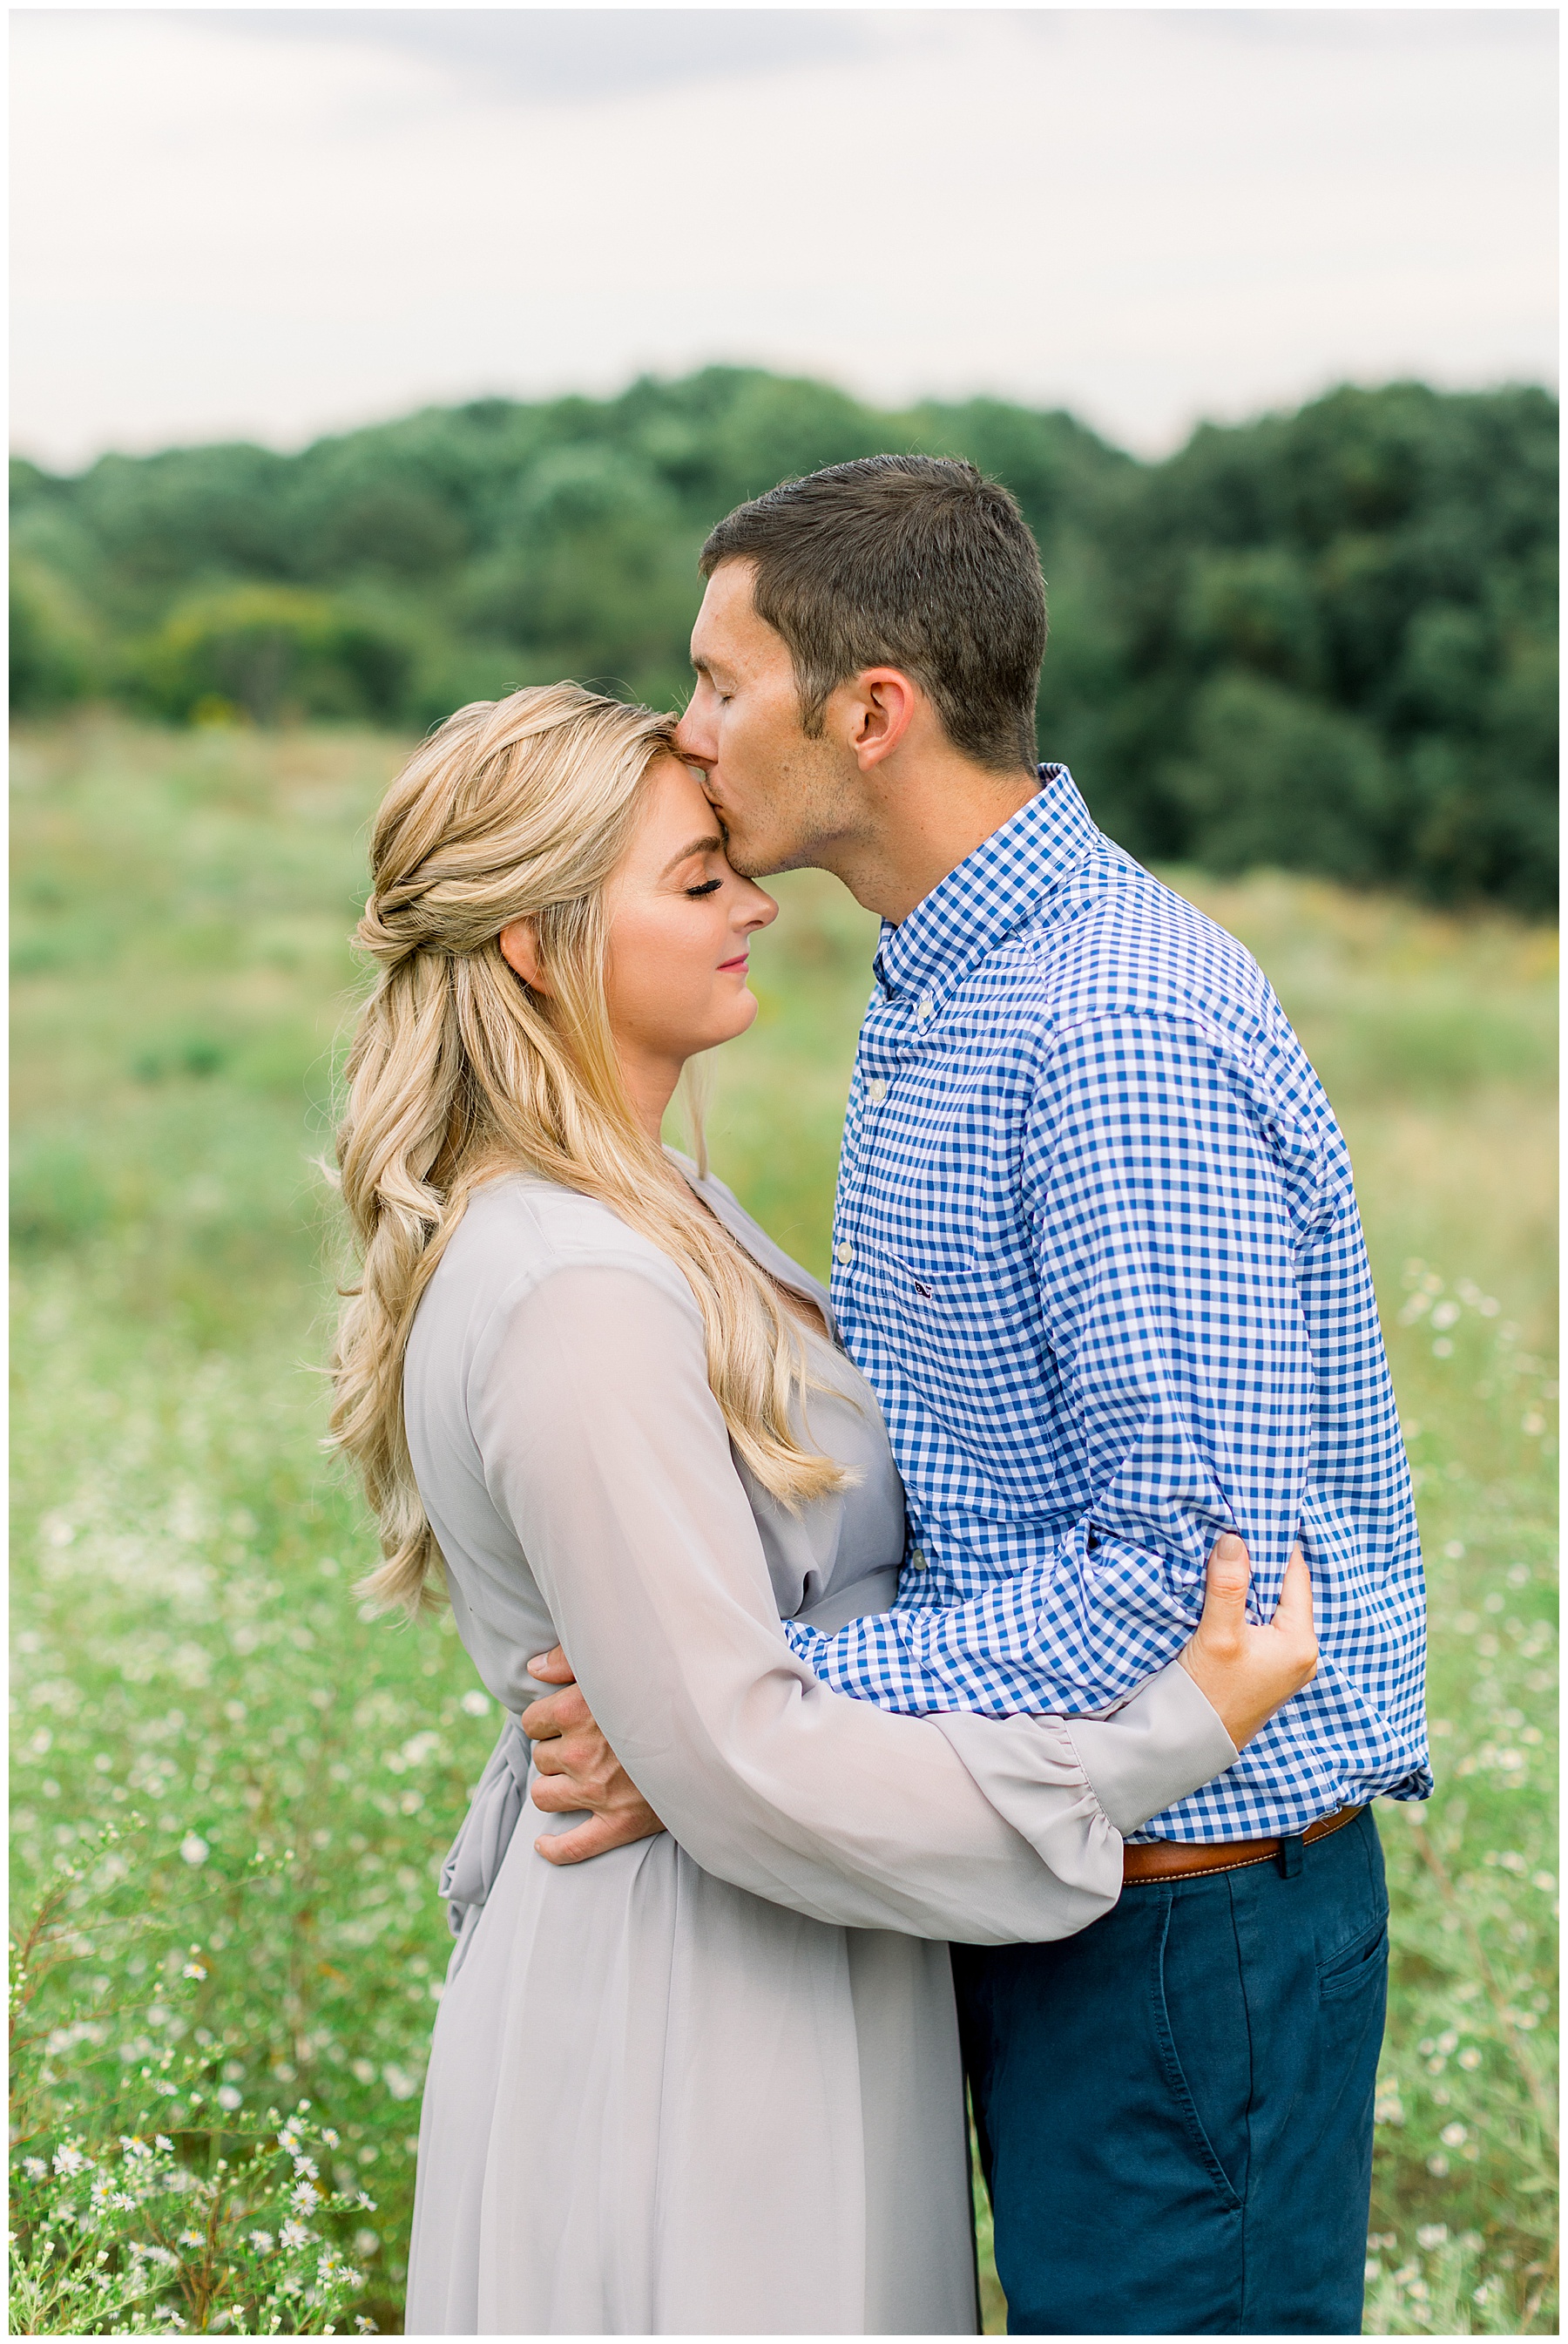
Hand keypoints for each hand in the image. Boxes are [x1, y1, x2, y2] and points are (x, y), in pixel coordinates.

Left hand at [520, 1646, 665, 1866]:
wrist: (713, 1733)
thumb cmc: (663, 1691)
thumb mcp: (616, 1663)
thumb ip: (569, 1659)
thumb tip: (533, 1669)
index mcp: (577, 1708)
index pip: (532, 1722)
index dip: (546, 1721)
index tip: (565, 1720)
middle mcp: (582, 1751)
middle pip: (539, 1757)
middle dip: (556, 1751)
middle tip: (584, 1744)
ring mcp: (598, 1791)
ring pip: (544, 1795)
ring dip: (554, 1787)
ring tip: (576, 1776)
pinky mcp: (619, 1823)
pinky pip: (572, 1846)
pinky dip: (554, 1848)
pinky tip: (543, 1844)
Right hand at [1178, 1533, 1316, 1750]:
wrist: (1189, 1743)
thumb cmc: (1210, 1692)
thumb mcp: (1219, 1634)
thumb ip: (1229, 1585)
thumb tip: (1236, 1539)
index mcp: (1301, 1642)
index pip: (1296, 1577)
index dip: (1276, 1545)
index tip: (1257, 1515)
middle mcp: (1301, 1654)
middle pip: (1284, 1591)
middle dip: (1261, 1562)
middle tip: (1237, 1528)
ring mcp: (1284, 1664)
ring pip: (1270, 1607)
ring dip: (1250, 1585)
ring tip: (1228, 1555)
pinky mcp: (1264, 1670)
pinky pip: (1260, 1625)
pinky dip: (1245, 1606)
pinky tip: (1223, 1592)